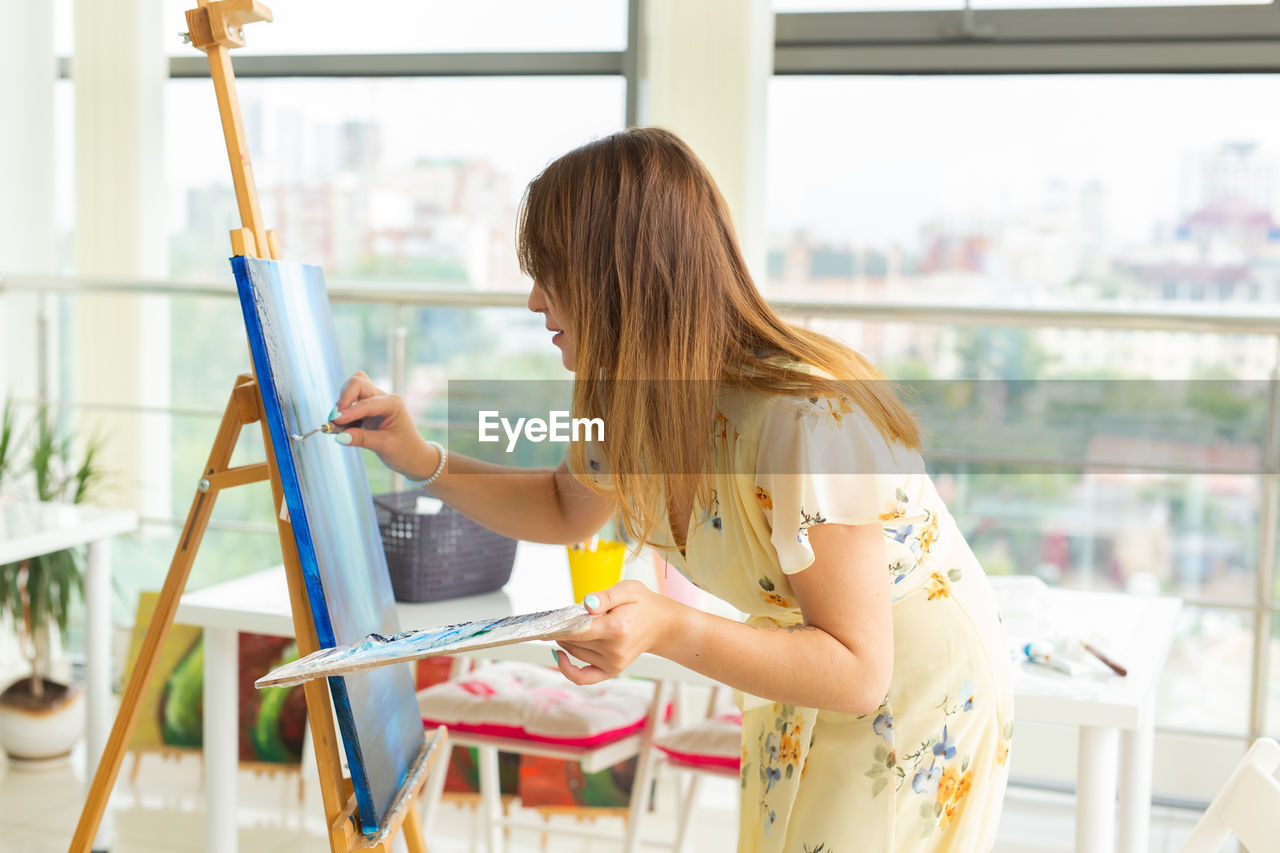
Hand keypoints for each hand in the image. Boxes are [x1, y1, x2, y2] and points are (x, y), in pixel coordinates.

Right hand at [330, 371, 436, 478]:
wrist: (414, 457)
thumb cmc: (405, 451)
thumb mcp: (384, 446)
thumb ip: (361, 439)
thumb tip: (339, 436)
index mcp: (393, 403)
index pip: (366, 402)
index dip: (349, 411)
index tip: (336, 421)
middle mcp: (384, 398)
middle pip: (357, 383)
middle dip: (343, 398)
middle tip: (335, 419)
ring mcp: (375, 403)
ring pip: (351, 391)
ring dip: (341, 407)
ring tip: (337, 427)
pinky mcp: (367, 411)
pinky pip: (350, 405)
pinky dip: (343, 414)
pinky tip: (342, 429)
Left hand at [552, 580, 678, 684]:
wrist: (662, 626)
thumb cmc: (643, 605)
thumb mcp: (628, 589)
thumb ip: (606, 596)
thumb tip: (586, 604)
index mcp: (617, 628)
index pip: (578, 630)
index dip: (559, 626)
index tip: (544, 624)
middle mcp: (614, 649)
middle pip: (573, 641)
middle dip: (563, 629)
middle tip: (564, 616)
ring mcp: (613, 663)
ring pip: (575, 653)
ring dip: (566, 640)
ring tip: (573, 625)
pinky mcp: (612, 670)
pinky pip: (583, 677)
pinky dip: (567, 669)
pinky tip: (560, 655)